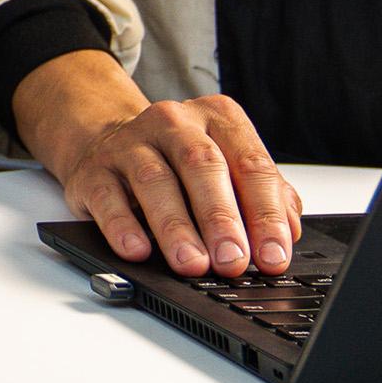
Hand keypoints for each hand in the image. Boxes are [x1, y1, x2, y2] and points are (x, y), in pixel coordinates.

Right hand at [11, 48, 297, 278]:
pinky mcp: (94, 169)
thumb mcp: (228, 167)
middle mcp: (174, 122)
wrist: (108, 142)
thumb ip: (265, 195)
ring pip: (155, 181)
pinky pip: (107, 197)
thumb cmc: (180, 164)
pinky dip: (122, 226)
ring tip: (193, 264)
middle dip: (221, 219)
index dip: (266, 214)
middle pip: (202, 166)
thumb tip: (287, 231)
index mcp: (218, 118)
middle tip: (234, 261)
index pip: (250, 164)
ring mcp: (130, 143)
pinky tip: (137, 250)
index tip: (273, 256)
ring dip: (176, 227)